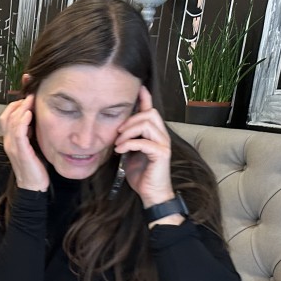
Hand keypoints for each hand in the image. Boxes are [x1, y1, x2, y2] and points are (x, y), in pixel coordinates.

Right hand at [0, 94, 48, 191]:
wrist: (32, 186)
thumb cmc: (34, 167)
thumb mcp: (31, 146)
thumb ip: (30, 134)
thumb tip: (36, 120)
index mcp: (10, 140)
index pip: (6, 117)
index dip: (15, 105)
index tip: (28, 98)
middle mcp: (8, 142)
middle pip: (6, 116)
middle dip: (19, 103)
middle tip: (31, 95)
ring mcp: (12, 146)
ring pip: (11, 121)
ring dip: (22, 108)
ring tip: (31, 100)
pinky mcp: (20, 151)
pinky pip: (18, 132)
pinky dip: (22, 121)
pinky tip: (30, 113)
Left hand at [114, 86, 174, 207]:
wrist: (150, 193)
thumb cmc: (140, 174)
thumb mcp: (130, 152)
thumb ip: (128, 139)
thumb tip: (116, 129)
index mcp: (154, 133)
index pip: (150, 110)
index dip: (144, 98)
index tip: (137, 88)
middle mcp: (162, 135)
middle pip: (149, 113)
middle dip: (130, 120)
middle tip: (117, 134)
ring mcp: (163, 144)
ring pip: (147, 124)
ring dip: (128, 132)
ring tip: (118, 143)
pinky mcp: (162, 154)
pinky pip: (144, 141)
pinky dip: (129, 144)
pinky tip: (120, 151)